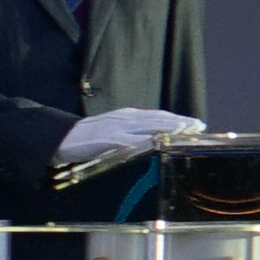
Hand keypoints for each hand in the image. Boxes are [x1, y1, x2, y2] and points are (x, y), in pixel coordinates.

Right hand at [57, 105, 205, 169]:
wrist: (59, 139)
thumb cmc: (87, 138)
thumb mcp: (112, 130)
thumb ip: (132, 132)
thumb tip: (154, 140)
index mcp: (127, 116)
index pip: (158, 116)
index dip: (178, 119)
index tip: (197, 124)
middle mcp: (124, 119)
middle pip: (157, 119)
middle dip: (179, 122)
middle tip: (199, 126)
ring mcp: (115, 128)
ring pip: (146, 126)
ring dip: (166, 127)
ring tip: (184, 129)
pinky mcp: (105, 140)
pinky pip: (126, 140)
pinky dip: (141, 140)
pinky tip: (153, 142)